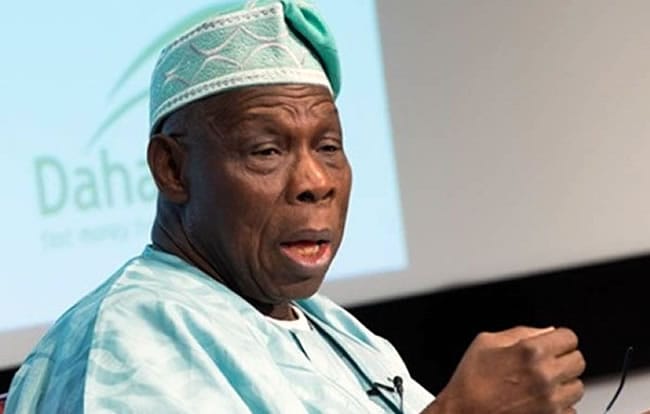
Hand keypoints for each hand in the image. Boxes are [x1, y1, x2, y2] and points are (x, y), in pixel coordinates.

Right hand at [425, 326, 585, 413]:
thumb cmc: (470, 381)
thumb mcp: (486, 343)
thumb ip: (520, 332)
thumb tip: (547, 331)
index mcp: (530, 351)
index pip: (569, 337)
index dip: (559, 340)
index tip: (552, 345)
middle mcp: (545, 375)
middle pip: (578, 361)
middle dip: (563, 360)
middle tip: (546, 365)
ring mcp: (551, 401)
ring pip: (577, 387)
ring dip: (563, 384)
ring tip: (539, 386)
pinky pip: (571, 409)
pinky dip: (558, 406)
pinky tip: (538, 402)